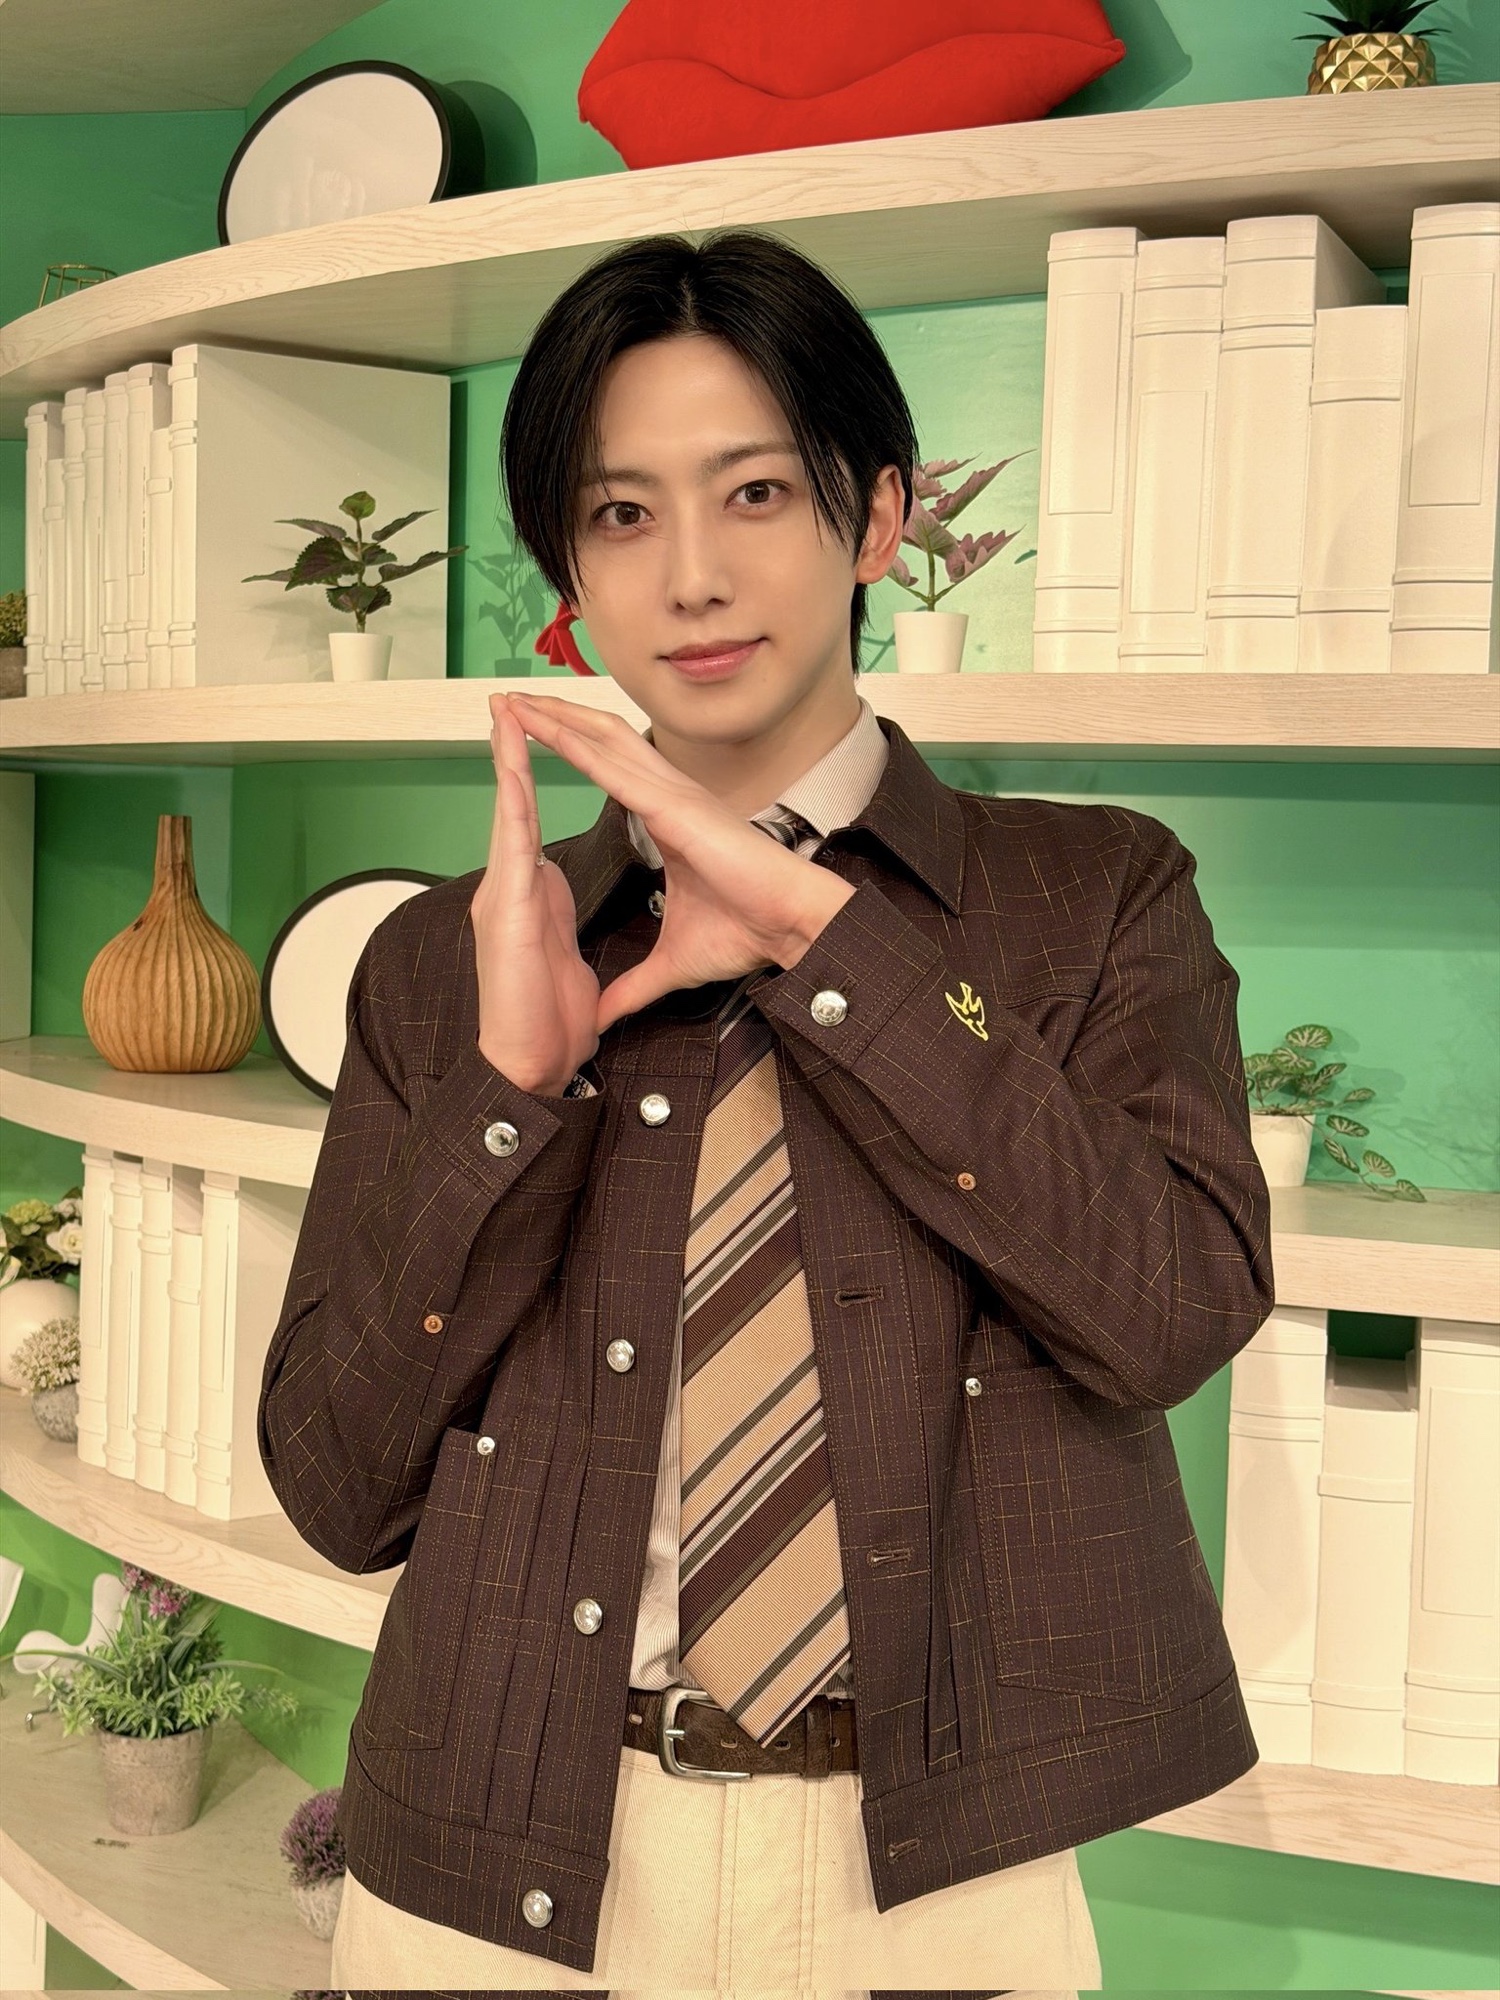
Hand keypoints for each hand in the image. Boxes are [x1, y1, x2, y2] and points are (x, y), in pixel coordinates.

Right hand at [469, 693, 601, 1094]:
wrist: (528, 1064)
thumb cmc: (544, 1024)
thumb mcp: (567, 969)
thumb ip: (562, 940)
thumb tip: (565, 926)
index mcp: (525, 898)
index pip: (526, 824)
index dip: (527, 778)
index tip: (533, 737)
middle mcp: (507, 889)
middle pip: (511, 806)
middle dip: (511, 751)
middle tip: (509, 700)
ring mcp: (501, 896)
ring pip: (507, 813)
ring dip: (508, 760)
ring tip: (508, 710)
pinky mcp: (506, 908)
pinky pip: (513, 843)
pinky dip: (514, 801)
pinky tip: (515, 765)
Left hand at [504, 691, 854, 1033]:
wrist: (788, 926)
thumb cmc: (748, 931)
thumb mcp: (673, 964)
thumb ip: (635, 985)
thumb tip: (607, 1014)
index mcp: (666, 818)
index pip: (607, 769)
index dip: (570, 745)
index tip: (529, 733)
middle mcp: (667, 795)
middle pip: (599, 739)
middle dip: (553, 715)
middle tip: (507, 698)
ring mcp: (672, 795)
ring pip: (602, 740)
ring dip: (555, 717)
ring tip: (514, 700)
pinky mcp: (674, 807)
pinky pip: (614, 769)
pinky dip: (576, 747)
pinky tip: (545, 729)